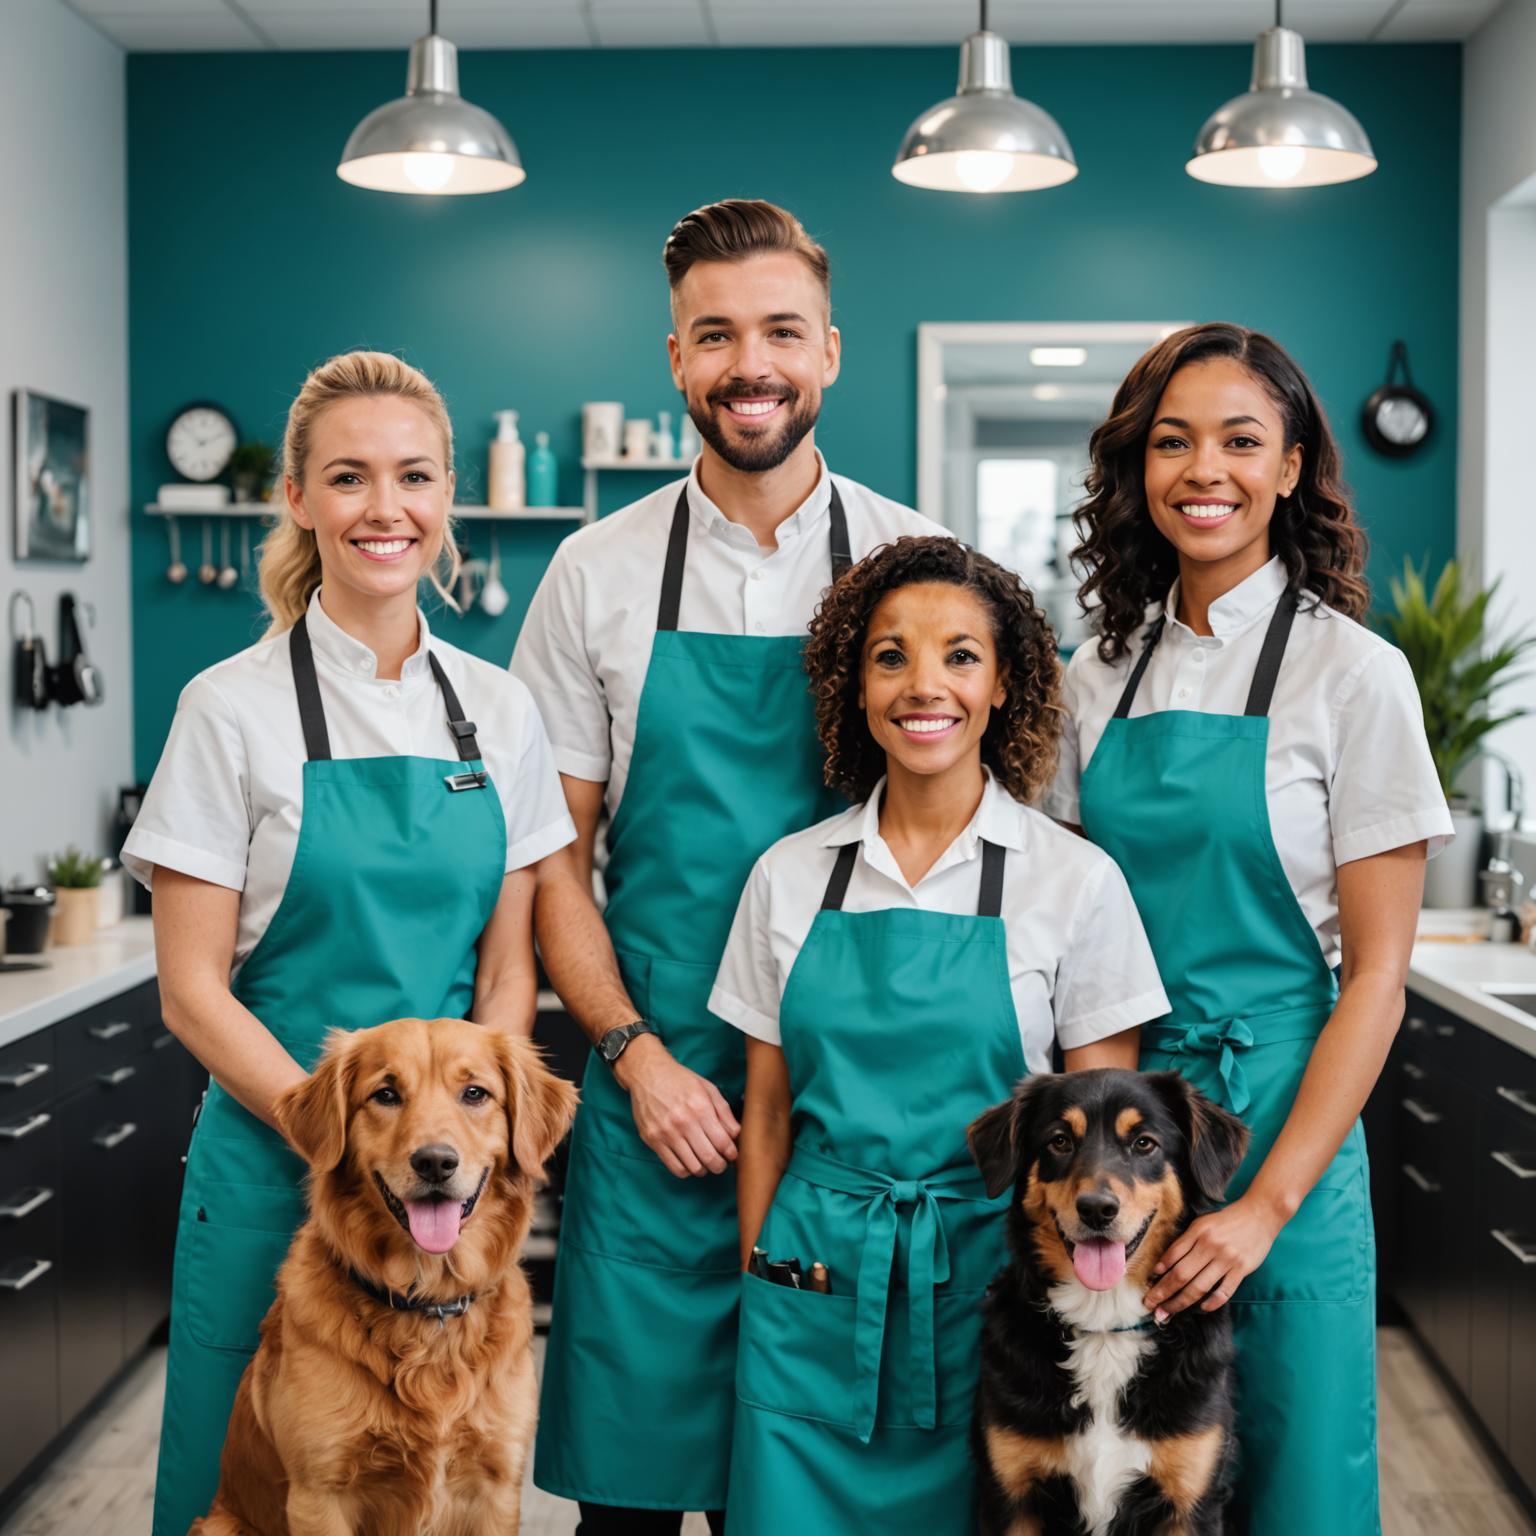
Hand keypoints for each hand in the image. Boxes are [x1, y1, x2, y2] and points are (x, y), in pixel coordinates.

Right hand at [612, 1034, 739, 1177]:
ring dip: (704, 1170)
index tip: (732, 1154)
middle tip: (721, 1163)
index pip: (723, 1142)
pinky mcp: (652, 1140)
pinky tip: (689, 1161)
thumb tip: (736, 1134)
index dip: (731, 1153)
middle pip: (709, 1158)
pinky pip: (674, 1167)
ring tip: (705, 1162)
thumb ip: (724, 1112)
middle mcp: (684, 1122)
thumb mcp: (708, 1088)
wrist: (648, 1074)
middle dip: (720, 1166)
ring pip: (693, 1167)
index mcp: (701, 1108)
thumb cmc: (680, 1080)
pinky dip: (686, 1170)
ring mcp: (666, 1133)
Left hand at [1143, 1195, 1284, 1319]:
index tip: (1148, 1283)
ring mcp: (1226, 1259)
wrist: (1259, 1215)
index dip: (1159, 1271)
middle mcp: (1210, 1246)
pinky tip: (1201, 1308)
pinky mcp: (1242, 1270)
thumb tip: (1163, 1265)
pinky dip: (1211, 1302)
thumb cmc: (1226, 1220)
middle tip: (1149, 1304)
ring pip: (1199, 1286)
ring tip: (1166, 1312)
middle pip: (1182, 1274)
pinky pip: (1224, 1291)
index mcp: (1198, 1232)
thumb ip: (1185, 1242)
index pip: (1173, 1254)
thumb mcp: (1202, 1223)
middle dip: (1163, 1292)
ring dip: (1180, 1302)